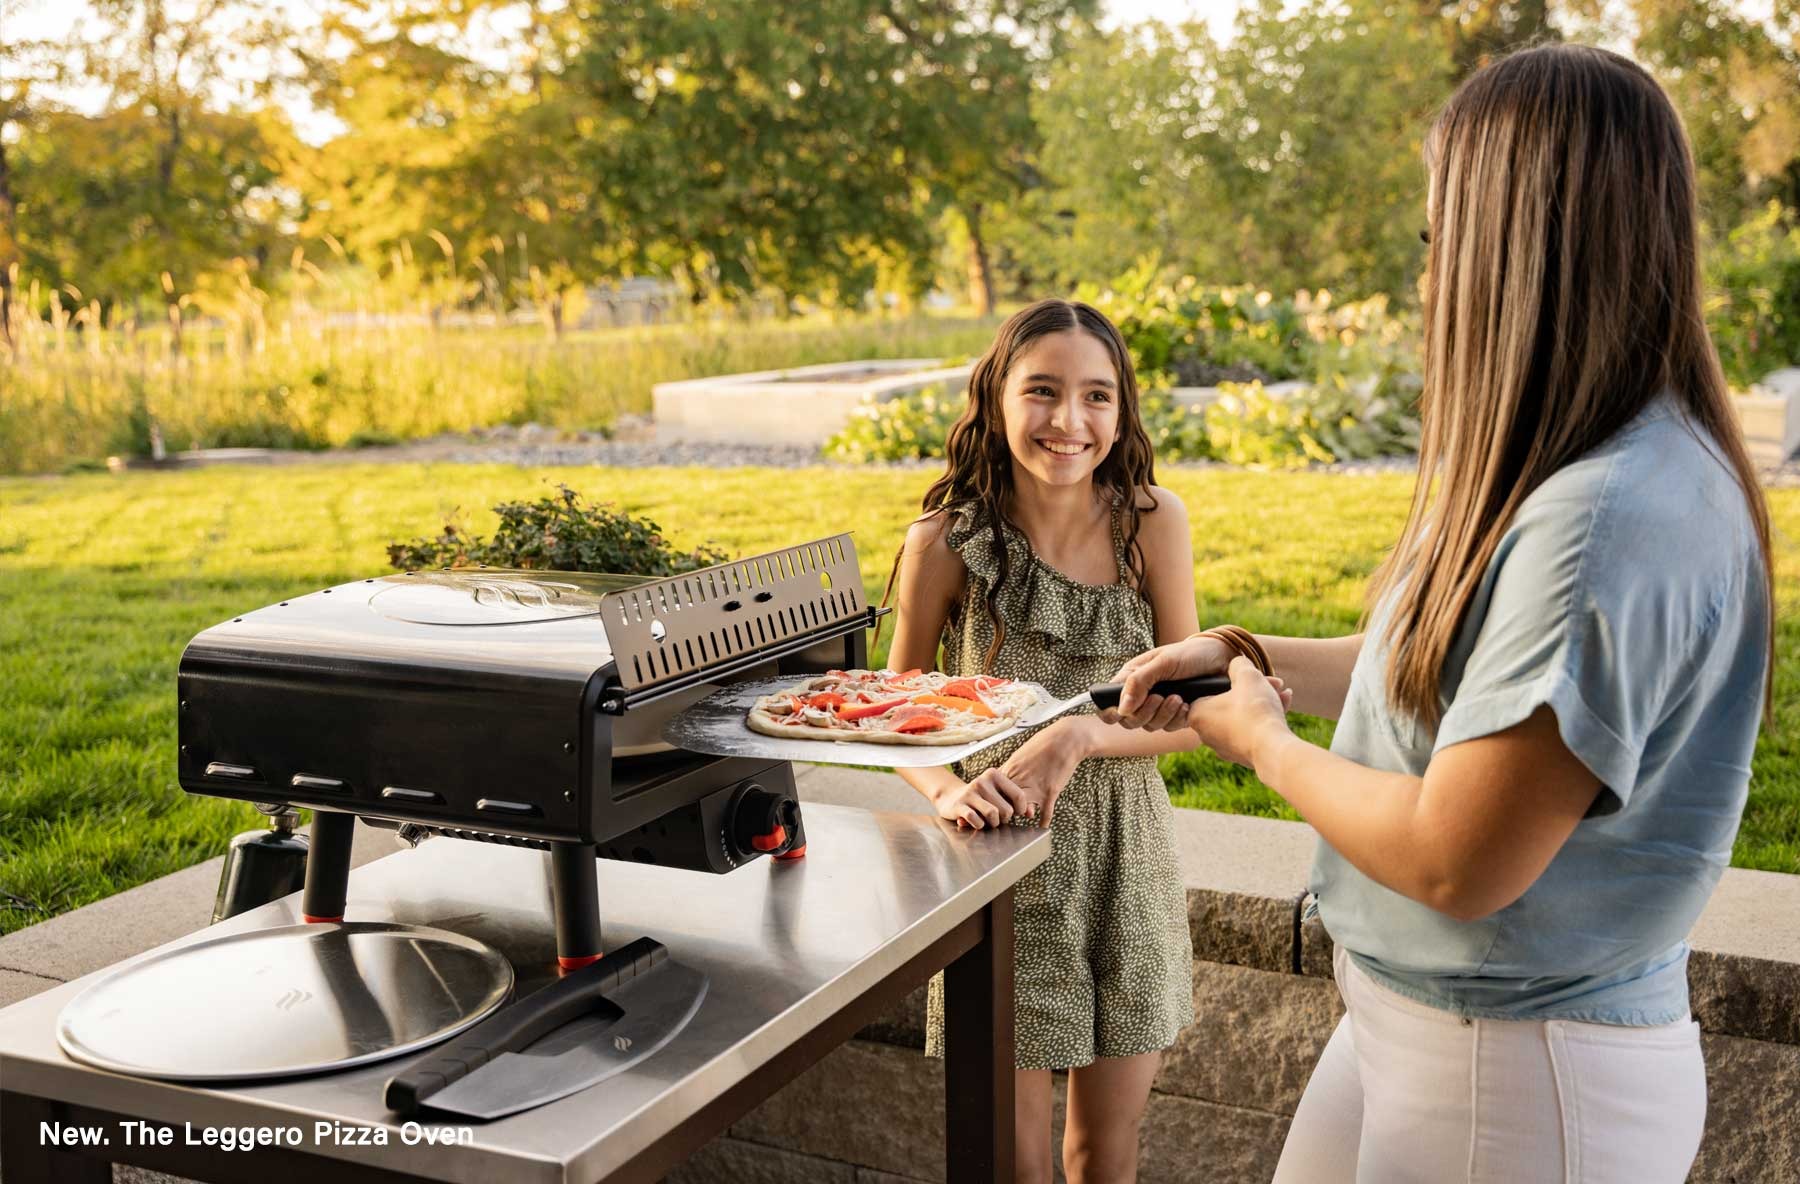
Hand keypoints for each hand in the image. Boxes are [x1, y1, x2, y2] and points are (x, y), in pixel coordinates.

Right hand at [933, 767, 1029, 829]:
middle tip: (997, 818)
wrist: (951, 798)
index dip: (1020, 810)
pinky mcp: (959, 805)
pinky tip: (977, 823)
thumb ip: (1015, 801)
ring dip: (993, 824)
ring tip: (989, 822)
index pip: (1019, 796)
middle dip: (1004, 819)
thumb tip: (1031, 813)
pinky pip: (977, 820)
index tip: (1014, 813)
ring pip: (993, 815)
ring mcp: (970, 792)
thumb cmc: (981, 798)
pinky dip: (979, 826)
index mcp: (994, 775)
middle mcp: (982, 781)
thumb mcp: (997, 794)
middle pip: (1007, 810)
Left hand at [999, 720, 1087, 826]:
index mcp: (1010, 769)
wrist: (1066, 739)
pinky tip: (1040, 829)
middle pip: (1002, 802)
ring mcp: (1035, 787)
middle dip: (1000, 811)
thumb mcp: (1021, 754)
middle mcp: (1019, 779)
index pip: (992, 790)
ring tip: (1018, 820)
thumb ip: (1012, 770)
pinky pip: (1045, 813)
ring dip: (1019, 815)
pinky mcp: (1050, 792)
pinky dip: (1043, 822)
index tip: (989, 806)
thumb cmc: (1043, 744)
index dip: (989, 800)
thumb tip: (1004, 782)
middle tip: (1000, 818)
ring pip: (1019, 810)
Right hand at [1103, 634, 1232, 730]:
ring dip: (1164, 715)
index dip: (1109, 711)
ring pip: (1149, 726)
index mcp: (1132, 678)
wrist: (1221, 659)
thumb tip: (1121, 709)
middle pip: (1129, 720)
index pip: (1108, 702)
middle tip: (1161, 698)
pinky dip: (1178, 719)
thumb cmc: (1190, 654)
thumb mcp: (1163, 662)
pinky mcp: (1176, 715)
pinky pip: (1169, 727)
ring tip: (1179, 698)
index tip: (1121, 713)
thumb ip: (1138, 682)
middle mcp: (1142, 694)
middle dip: (1145, 713)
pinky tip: (1188, 705)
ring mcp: (1159, 706)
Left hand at [1186, 657, 1294, 769]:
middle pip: (1230, 703)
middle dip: (1253, 690)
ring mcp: (1225, 748)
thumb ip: (1239, 665)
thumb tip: (1237, 663)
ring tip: (1282, 692)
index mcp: (1197, 715)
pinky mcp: (1243, 756)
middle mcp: (1206, 734)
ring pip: (1245, 717)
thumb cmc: (1255, 710)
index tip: (1248, 676)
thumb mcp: (1247, 676)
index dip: (1230, 680)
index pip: (1207, 691)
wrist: (1272, 748)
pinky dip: (1266, 718)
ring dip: (1264, 702)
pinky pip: (1253, 731)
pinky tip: (1285, 703)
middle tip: (1272, 683)